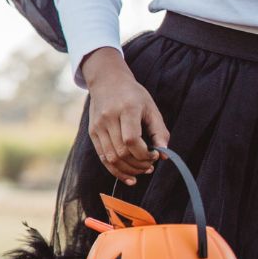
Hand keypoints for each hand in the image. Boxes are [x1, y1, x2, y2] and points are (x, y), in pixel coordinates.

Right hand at [83, 48, 169, 184]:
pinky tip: (128, 177)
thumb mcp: (151, 108)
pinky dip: (115, 170)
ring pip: (111, 158)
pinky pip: (103, 157)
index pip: (131, 140)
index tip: (155, 156)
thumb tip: (164, 155)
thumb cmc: (133, 95)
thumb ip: (159, 131)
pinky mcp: (93, 133)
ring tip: (142, 170)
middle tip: (150, 166)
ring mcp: (98, 126)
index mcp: (126, 109)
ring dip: (128, 170)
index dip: (144, 154)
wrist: (106, 81)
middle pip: (121, 151)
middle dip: (139, 164)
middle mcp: (108, 118)